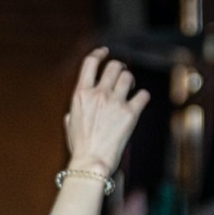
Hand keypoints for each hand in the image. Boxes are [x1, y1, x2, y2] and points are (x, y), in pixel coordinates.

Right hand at [63, 47, 150, 175]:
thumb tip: (78, 107)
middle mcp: (98, 94)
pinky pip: (143, 95)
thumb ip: (75, 109)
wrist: (91, 162)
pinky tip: (140, 102)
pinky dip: (143, 97)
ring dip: (130, 81)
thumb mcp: (70, 124)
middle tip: (120, 76)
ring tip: (129, 89)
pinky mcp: (130, 113)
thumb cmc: (79, 147)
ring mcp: (115, 102)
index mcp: (80, 94)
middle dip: (119, 68)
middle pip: (114, 66)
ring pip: (128, 77)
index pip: (90, 63)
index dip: (99, 53)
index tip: (105, 52)